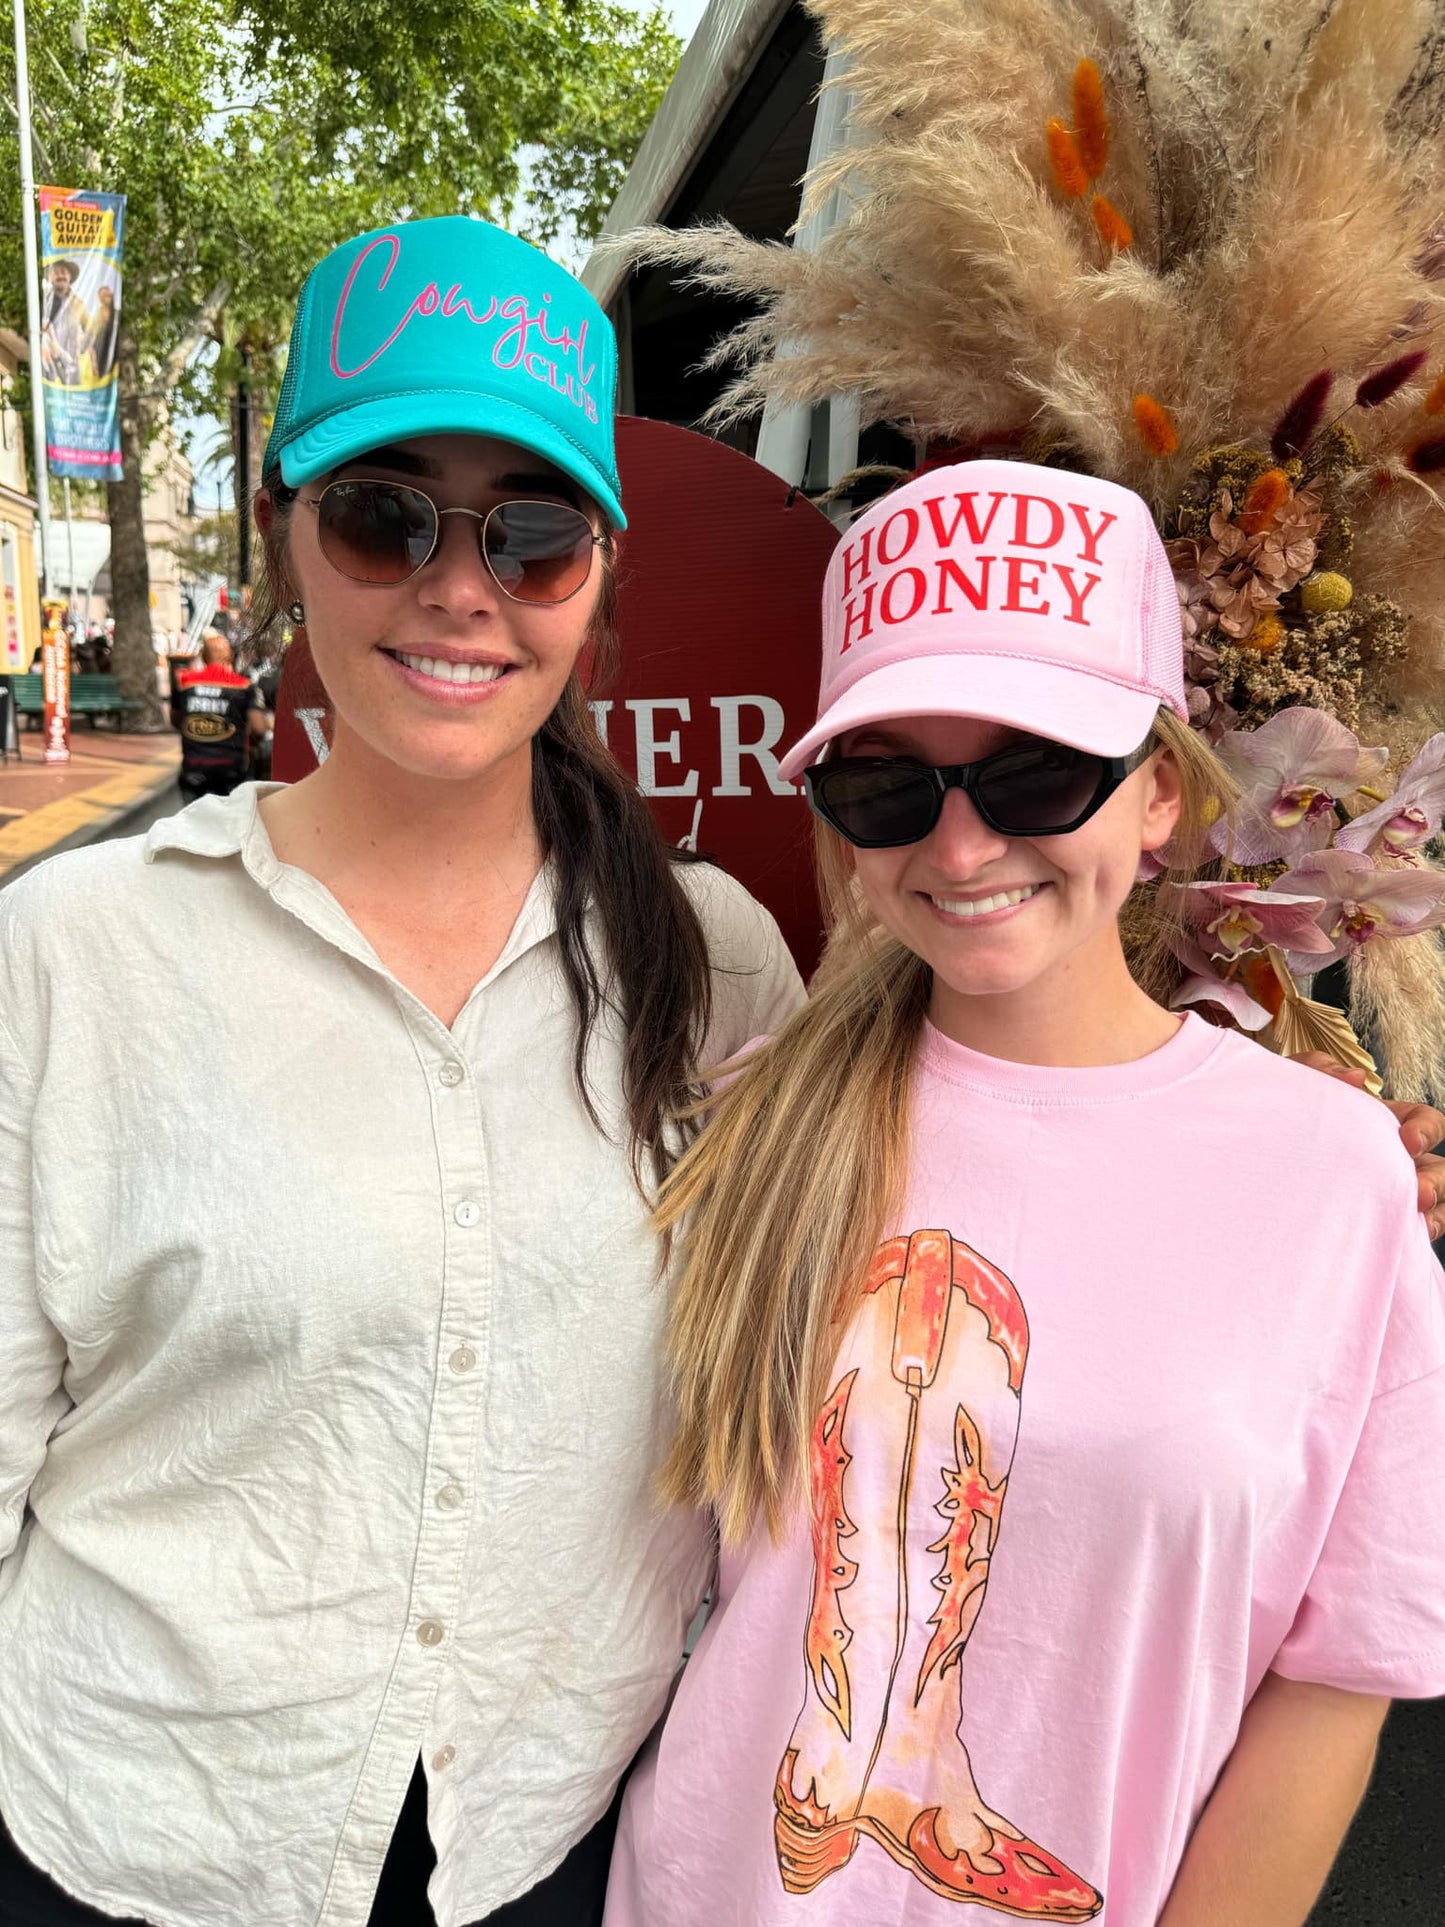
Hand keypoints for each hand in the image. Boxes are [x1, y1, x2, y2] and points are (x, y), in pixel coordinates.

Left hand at [1292, 1052, 1444, 1237]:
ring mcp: (1386, 1194)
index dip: (1426, 1130)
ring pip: (1435, 1205)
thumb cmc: (1279, 1116)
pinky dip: (1413, 1237)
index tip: (1407, 1141)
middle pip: (1439, 1170)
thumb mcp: (1295, 1085)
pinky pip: (1406, 1234)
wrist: (1251, 1160)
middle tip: (1419, 1193)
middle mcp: (1394, 1160)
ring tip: (1420, 1222)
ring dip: (1437, 1214)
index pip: (1425, 1122)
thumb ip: (1320, 1071)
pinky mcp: (1371, 1223)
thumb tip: (1355, 1079)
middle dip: (1436, 1181)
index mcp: (1383, 1124)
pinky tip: (1400, 1240)